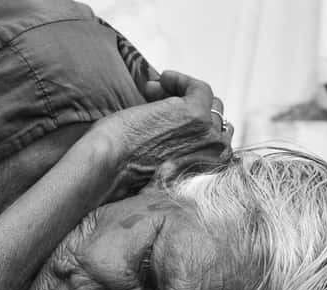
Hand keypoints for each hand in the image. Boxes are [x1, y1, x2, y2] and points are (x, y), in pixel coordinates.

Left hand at [93, 70, 233, 200]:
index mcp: (208, 173)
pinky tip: (160, 80)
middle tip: (159, 100)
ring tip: (155, 92)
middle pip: (215, 121)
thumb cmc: (125, 171)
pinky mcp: (196, 115)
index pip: (216, 141)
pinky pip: (199, 89)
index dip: (192, 126)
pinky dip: (180, 80)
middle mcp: (215, 157)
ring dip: (182, 93)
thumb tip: (179, 132)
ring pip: (209, 103)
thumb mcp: (162, 168)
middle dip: (189, 108)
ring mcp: (208, 135)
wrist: (110, 166)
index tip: (168, 118)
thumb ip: (180, 155)